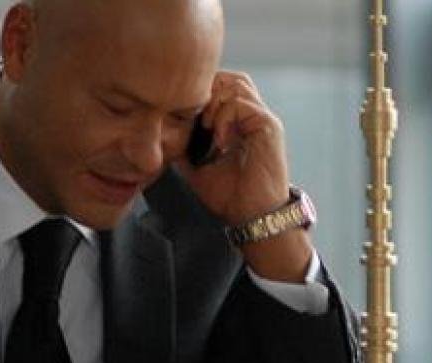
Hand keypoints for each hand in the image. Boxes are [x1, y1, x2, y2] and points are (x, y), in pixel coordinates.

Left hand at [175, 71, 289, 225]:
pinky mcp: (268, 126)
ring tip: (207, 127)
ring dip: (215, 102)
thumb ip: (186, 146)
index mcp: (239, 123)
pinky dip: (224, 117)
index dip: (201, 96)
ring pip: (237, 83)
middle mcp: (253, 116)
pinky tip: (218, 140)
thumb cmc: (230, 196)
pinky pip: (241, 104)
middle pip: (230, 78)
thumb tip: (163, 134)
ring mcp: (262, 119)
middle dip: (207, 92)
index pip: (221, 88)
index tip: (185, 119)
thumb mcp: (197, 166)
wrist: (252, 216)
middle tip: (194, 118)